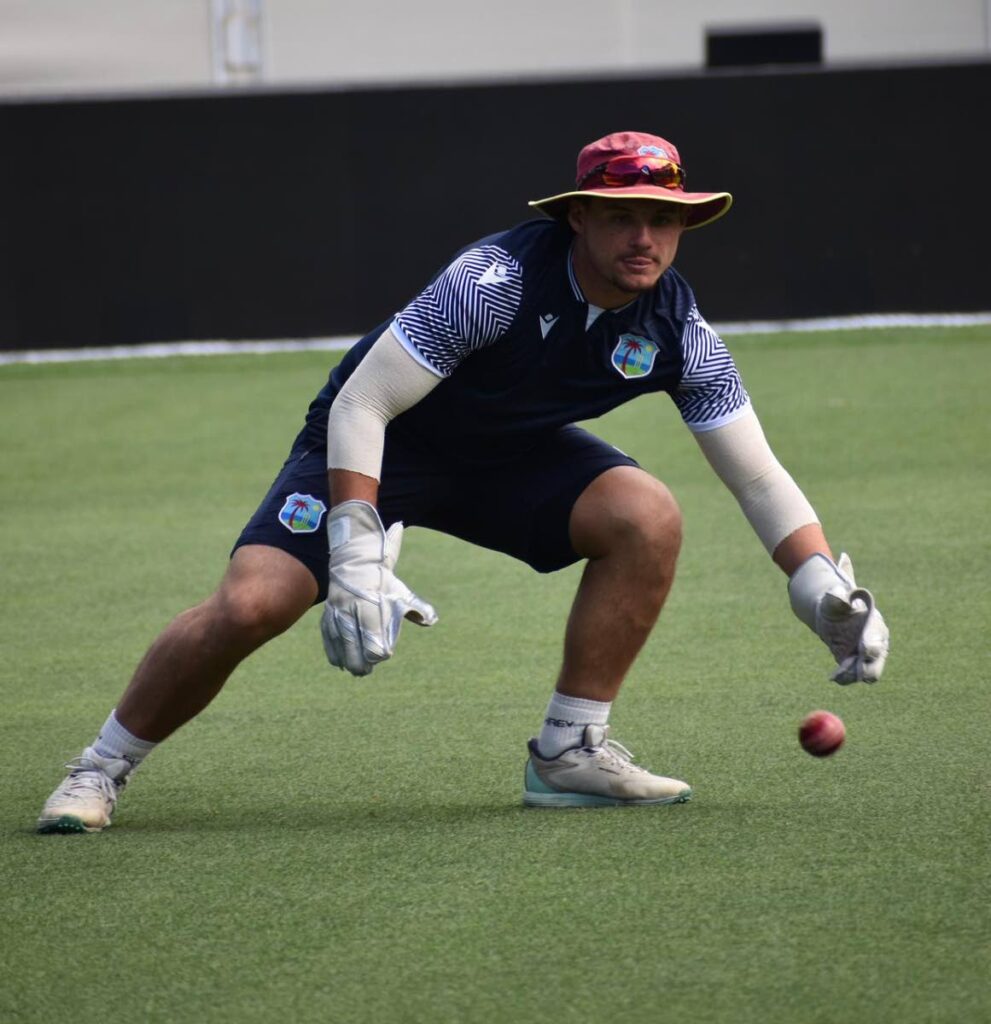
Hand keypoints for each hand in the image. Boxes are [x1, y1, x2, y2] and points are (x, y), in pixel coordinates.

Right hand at [320, 500, 437, 675]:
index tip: (386, 653)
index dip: (380, 653)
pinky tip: (340, 662)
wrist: (355, 561)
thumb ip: (417, 608)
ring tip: (356, 670)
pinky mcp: (327, 615)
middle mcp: (351, 612)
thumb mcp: (401, 592)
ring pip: (339, 646)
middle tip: (367, 671)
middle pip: (354, 649)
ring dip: (347, 661)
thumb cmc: (383, 581)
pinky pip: (328, 639)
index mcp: (371, 608)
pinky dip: (334, 653)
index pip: (374, 642)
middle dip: (361, 664)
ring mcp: (337, 614)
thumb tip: (432, 621)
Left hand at [788, 553, 889, 683]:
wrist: (827, 613)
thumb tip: (842, 567)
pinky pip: (854, 676)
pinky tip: (834, 676)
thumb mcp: (833, 597)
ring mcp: (866, 655)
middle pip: (878, 660)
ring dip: (855, 675)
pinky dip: (846, 678)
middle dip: (869, 667)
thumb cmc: (834, 601)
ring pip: (869, 672)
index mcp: (874, 623)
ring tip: (839, 674)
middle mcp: (875, 641)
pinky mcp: (855, 664)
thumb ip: (838, 592)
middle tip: (857, 671)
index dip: (872, 644)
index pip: (877, 637)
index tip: (864, 650)